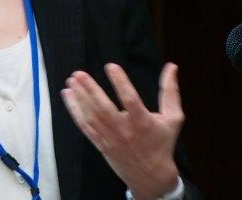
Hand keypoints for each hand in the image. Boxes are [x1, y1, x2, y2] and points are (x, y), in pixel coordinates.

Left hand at [61, 62, 183, 199]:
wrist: (151, 175)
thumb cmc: (162, 142)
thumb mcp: (173, 118)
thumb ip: (171, 92)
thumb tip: (172, 66)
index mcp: (143, 122)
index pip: (130, 99)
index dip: (120, 82)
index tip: (110, 66)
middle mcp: (125, 130)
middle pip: (104, 108)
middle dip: (90, 90)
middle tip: (78, 73)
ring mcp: (110, 138)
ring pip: (91, 117)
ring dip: (79, 98)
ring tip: (71, 80)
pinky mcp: (101, 143)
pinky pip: (85, 126)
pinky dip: (74, 110)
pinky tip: (68, 95)